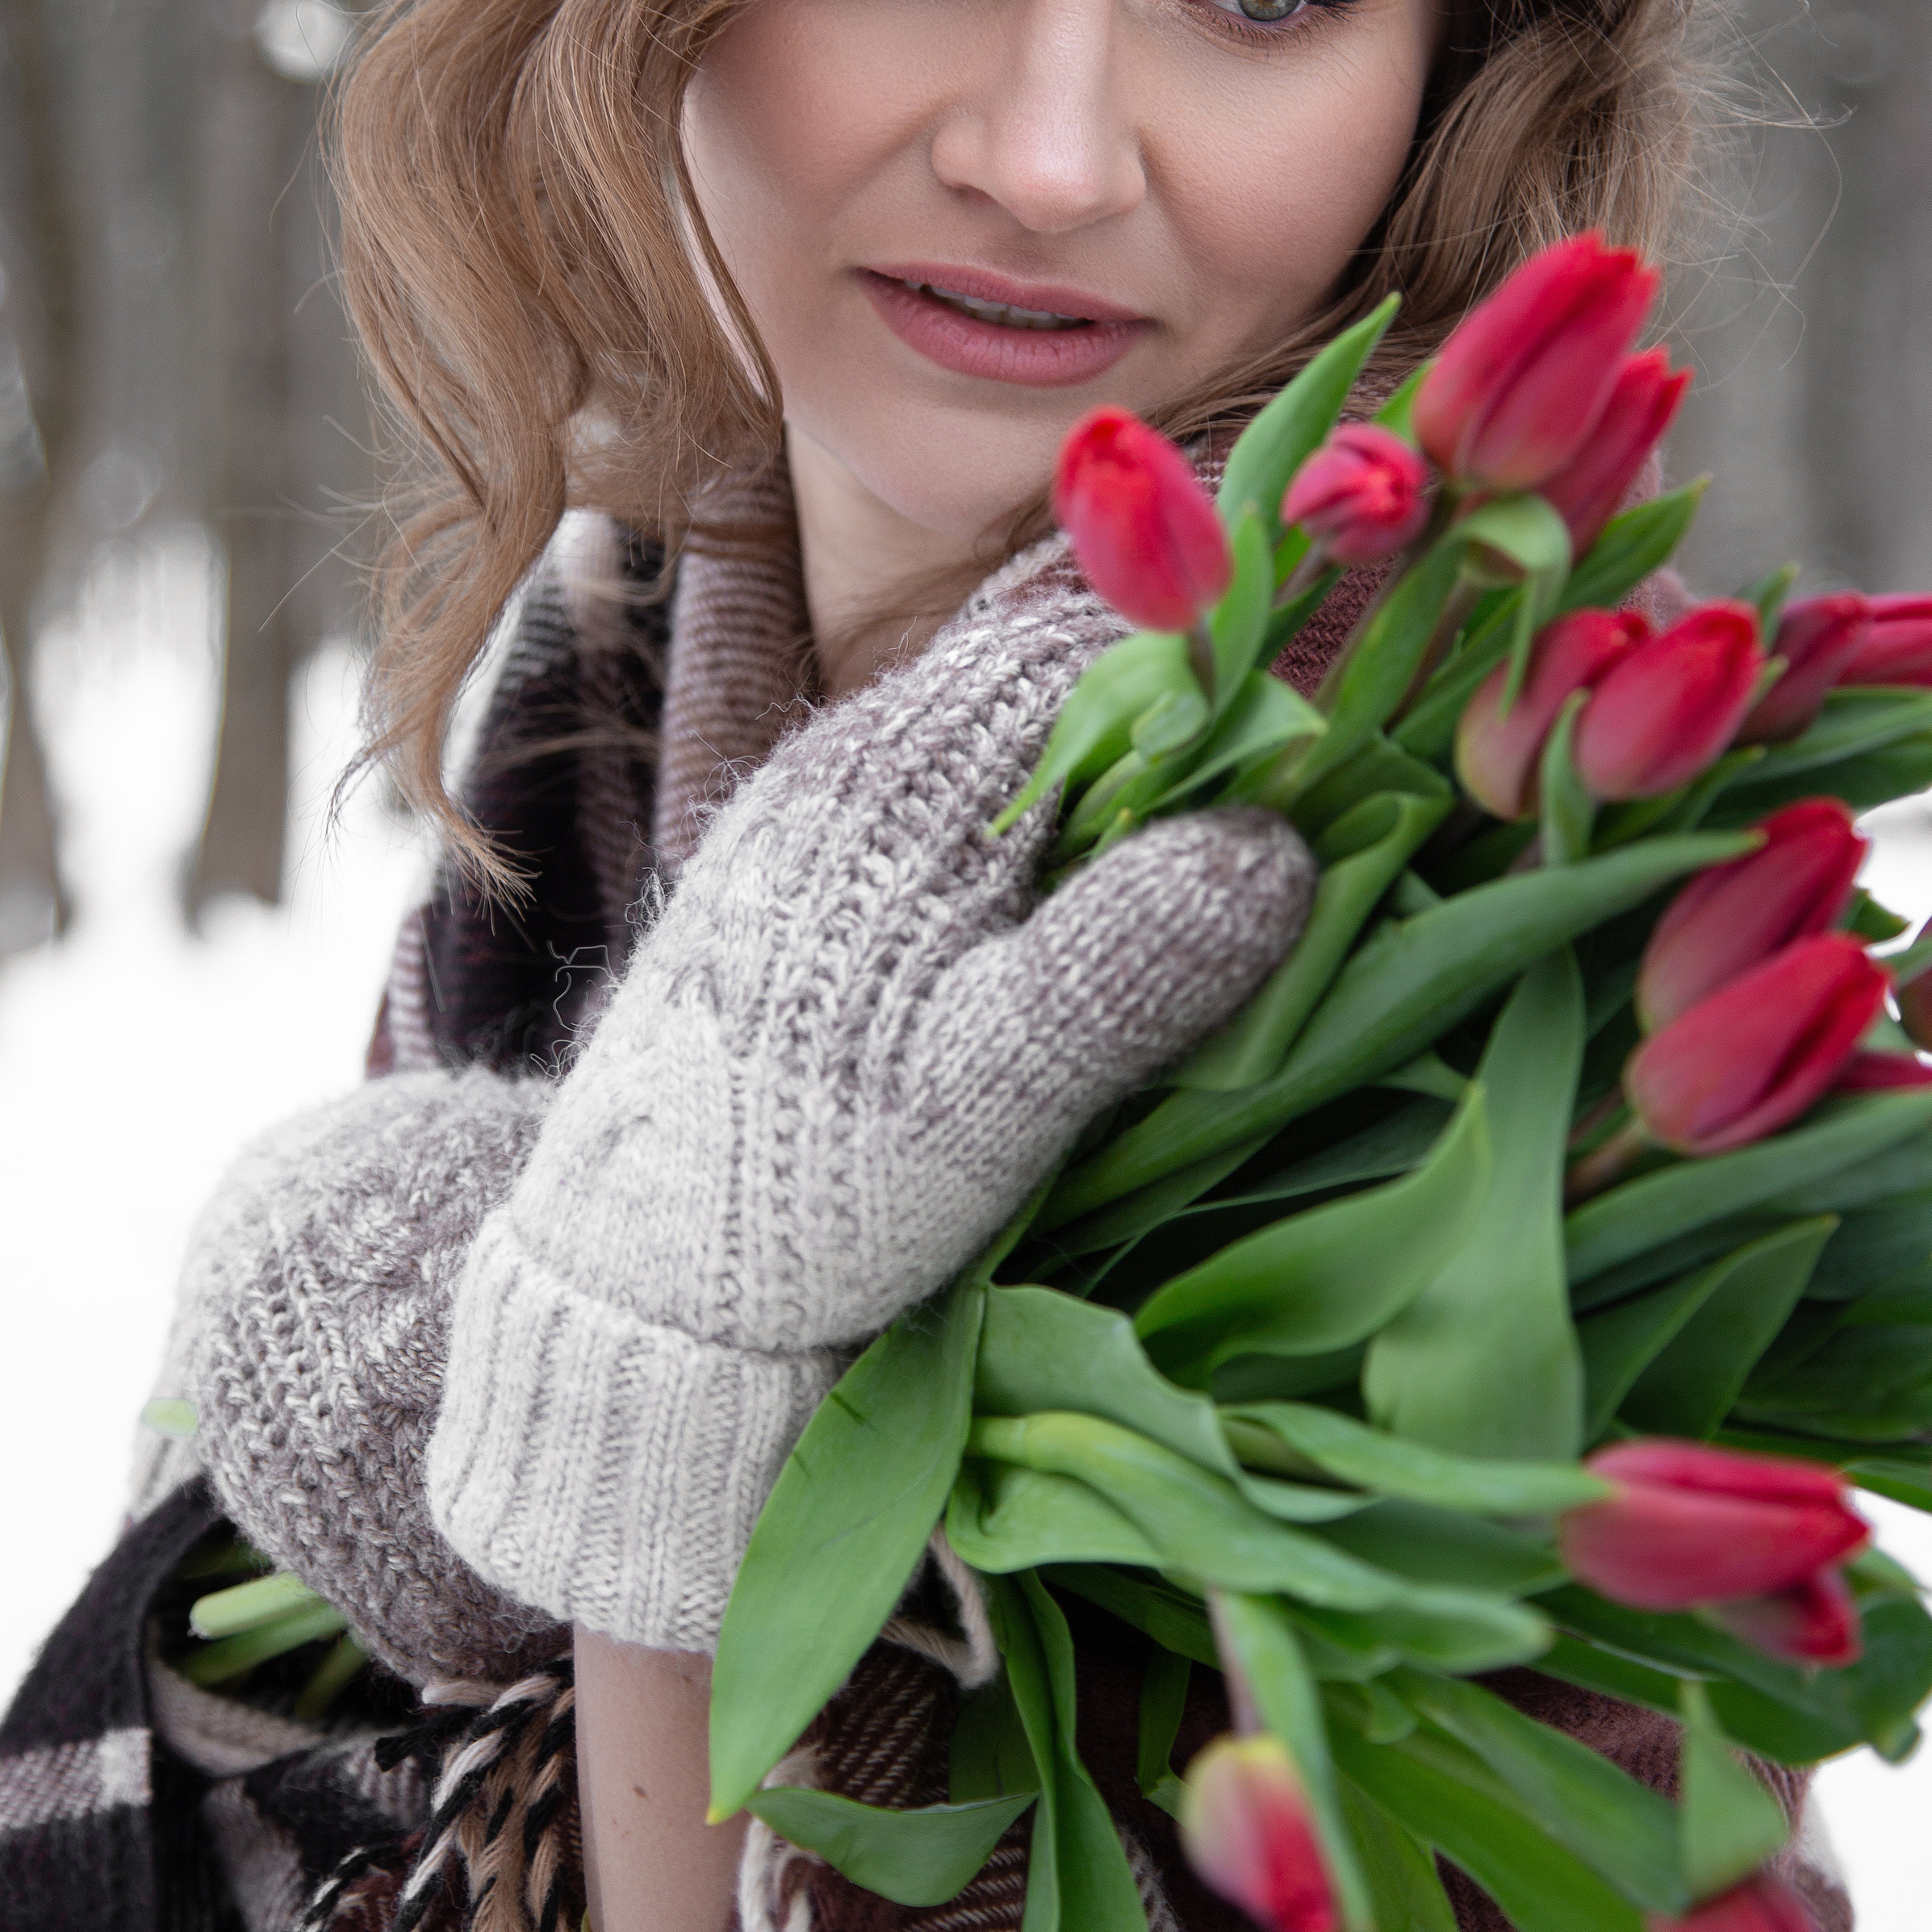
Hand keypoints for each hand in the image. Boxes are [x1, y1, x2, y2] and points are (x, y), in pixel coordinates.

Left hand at [428, 554, 1314, 1651]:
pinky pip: (942, 803)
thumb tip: (1281, 841)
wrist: (632, 1280)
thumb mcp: (996, 1088)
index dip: (1198, 679)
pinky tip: (1060, 925)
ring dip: (1093, 785)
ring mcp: (809, 816)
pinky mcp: (796, 879)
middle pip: (1031, 681)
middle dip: (1156, 730)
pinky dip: (1026, 833)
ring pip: (988, 743)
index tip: (1299, 747)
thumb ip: (1133, 957)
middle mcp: (838, 765)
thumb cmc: (814, 1187)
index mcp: (892, 787)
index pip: (1069, 651)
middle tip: (1258, 819)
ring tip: (1175, 882)